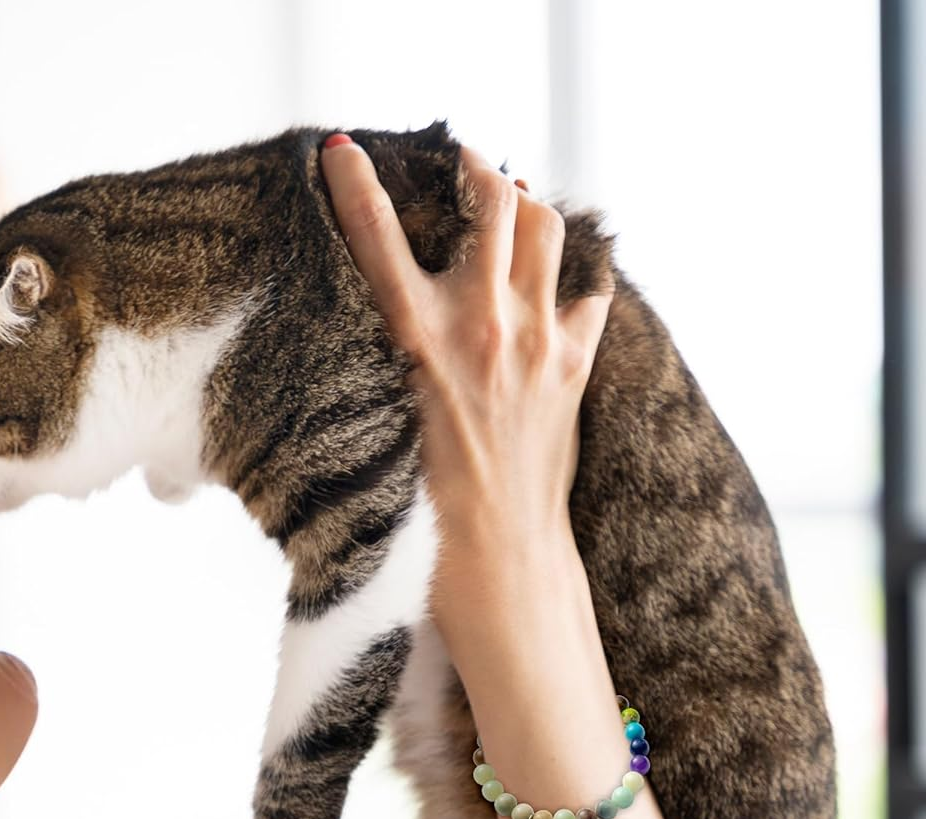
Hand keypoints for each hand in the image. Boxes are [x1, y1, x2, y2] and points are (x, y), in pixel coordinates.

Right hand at [319, 135, 613, 558]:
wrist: (496, 559)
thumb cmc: (423, 509)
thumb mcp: (383, 420)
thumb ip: (390, 357)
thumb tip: (387, 323)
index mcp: (414, 339)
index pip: (375, 233)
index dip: (353, 181)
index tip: (339, 151)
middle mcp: (480, 324)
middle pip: (494, 197)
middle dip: (476, 168)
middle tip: (465, 166)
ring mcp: (535, 339)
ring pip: (545, 227)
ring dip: (526, 207)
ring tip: (512, 209)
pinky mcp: (572, 366)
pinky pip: (586, 294)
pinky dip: (571, 281)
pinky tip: (555, 292)